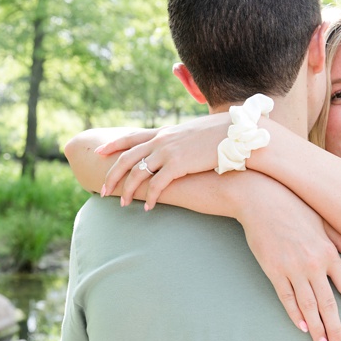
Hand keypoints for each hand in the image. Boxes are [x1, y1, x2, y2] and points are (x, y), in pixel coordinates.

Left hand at [99, 114, 231, 208]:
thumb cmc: (224, 136)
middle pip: (126, 158)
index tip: (98, 152)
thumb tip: (177, 148)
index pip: (131, 137)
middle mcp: (162, 140)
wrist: (242, 135)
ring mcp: (169, 151)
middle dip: (112, 175)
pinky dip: (149, 197)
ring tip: (122, 204)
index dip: (113, 145)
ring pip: (137, 172)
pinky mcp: (179, 164)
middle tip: (102, 191)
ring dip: (127, 190)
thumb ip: (181, 141)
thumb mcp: (196, 134)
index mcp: (165, 132)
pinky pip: (157, 184)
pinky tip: (147, 208)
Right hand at [239, 185, 340, 340]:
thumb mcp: (323, 221)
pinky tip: (301, 327)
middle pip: (328, 304)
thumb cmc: (292, 206)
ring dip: (316, 328)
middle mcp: (313, 263)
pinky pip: (285, 297)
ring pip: (307, 305)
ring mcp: (291, 268)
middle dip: (336, 330)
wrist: (260, 199)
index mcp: (328, 252)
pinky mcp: (272, 269)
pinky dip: (294, 314)